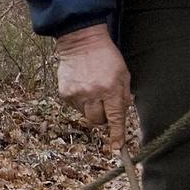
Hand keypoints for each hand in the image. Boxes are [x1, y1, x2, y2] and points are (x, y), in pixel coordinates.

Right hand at [54, 25, 131, 148]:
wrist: (81, 41)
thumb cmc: (106, 57)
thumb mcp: (123, 73)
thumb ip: (124, 95)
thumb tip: (121, 115)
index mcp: (110, 88)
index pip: (115, 117)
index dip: (116, 134)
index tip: (116, 147)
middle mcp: (93, 93)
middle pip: (98, 121)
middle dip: (103, 117)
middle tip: (105, 104)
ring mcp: (77, 94)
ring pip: (86, 115)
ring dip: (92, 108)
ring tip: (92, 90)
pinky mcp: (66, 93)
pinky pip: (76, 107)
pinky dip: (81, 101)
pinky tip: (83, 86)